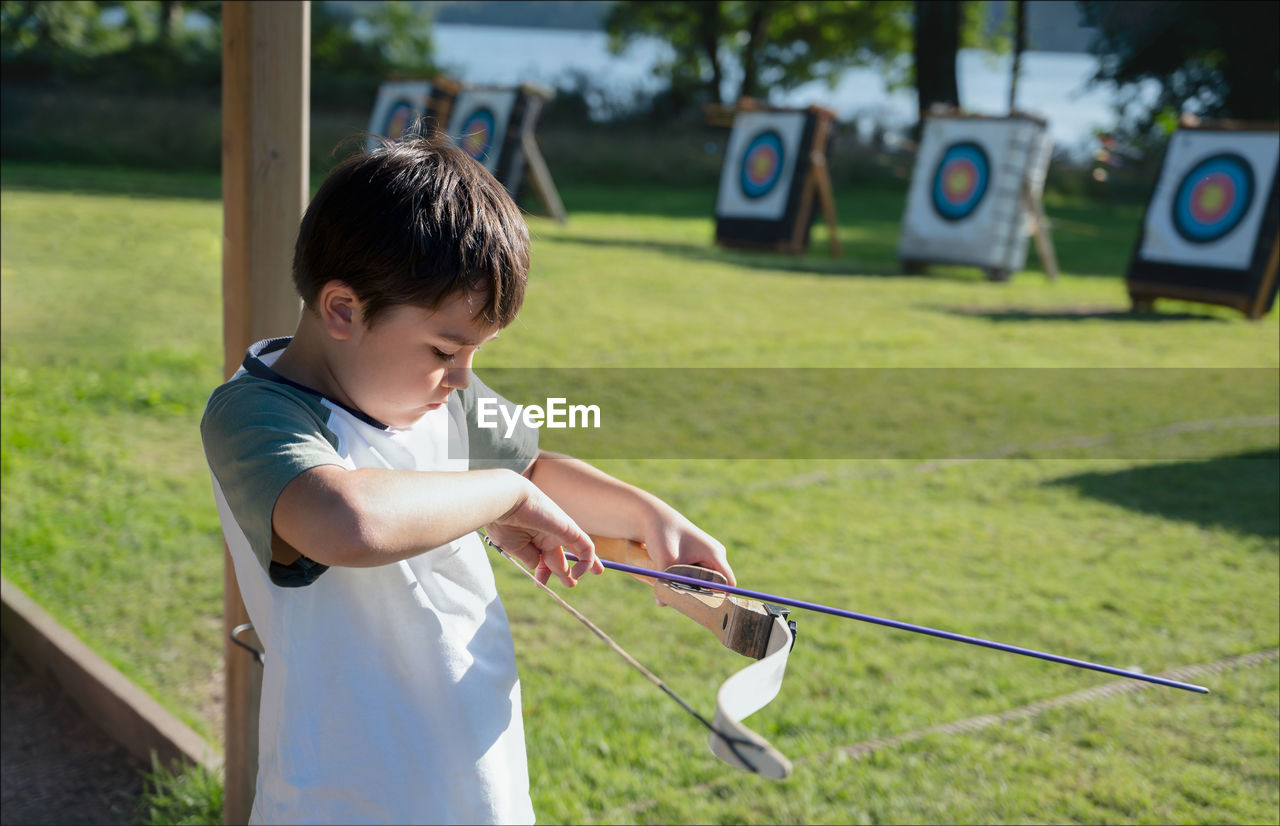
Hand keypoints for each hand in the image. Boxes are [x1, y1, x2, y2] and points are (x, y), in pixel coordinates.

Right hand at [485, 479, 599, 586]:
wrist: (508, 502)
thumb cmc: (505, 523)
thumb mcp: (514, 547)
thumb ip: (529, 558)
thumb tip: (538, 565)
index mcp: (532, 539)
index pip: (543, 558)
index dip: (543, 572)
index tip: (539, 583)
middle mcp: (547, 535)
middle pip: (560, 555)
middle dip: (564, 571)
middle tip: (571, 584)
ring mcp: (560, 531)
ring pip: (579, 548)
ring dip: (586, 563)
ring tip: (596, 572)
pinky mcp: (570, 529)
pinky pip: (586, 547)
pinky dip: (587, 561)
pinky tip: (579, 573)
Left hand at [640, 511, 735, 595]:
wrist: (651, 518)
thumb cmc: (662, 534)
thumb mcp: (664, 559)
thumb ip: (664, 582)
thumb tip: (662, 603)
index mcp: (715, 554)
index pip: (728, 583)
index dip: (720, 598)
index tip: (705, 609)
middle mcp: (714, 556)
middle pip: (714, 585)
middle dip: (700, 595)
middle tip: (684, 604)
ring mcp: (705, 557)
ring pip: (701, 582)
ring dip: (689, 588)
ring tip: (673, 589)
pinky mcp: (694, 559)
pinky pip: (694, 577)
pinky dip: (683, 582)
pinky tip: (670, 581)